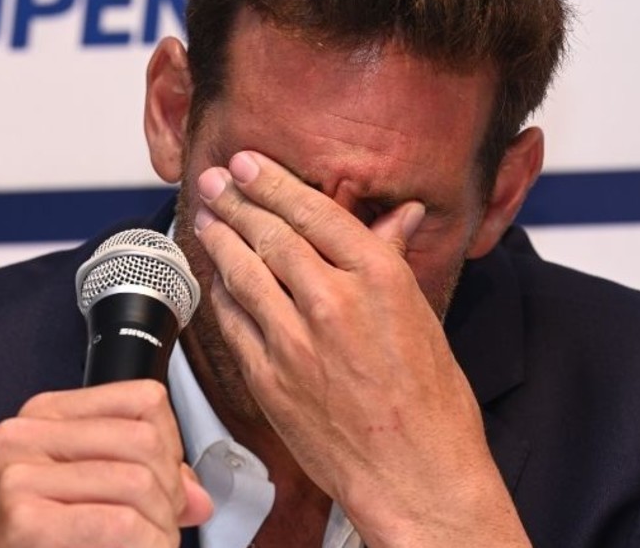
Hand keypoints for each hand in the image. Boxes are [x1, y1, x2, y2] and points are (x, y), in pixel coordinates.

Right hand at [0, 380, 212, 547]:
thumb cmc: (30, 542)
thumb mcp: (79, 494)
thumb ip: (140, 479)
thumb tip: (199, 497)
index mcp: (42, 414)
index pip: (145, 399)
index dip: (172, 447)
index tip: (166, 487)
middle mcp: (24, 435)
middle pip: (146, 441)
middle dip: (171, 493)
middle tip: (163, 528)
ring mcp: (18, 476)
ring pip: (139, 482)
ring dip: (161, 528)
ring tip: (150, 545)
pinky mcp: (24, 520)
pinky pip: (120, 524)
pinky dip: (147, 545)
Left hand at [192, 151, 526, 546]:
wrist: (416, 474)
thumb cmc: (432, 405)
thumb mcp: (422, 317)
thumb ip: (392, 261)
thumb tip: (397, 218)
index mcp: (378, 278)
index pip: (312, 212)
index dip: (273, 182)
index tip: (250, 165)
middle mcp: (332, 302)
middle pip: (269, 235)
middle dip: (236, 202)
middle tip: (217, 181)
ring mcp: (294, 341)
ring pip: (242, 273)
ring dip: (220, 240)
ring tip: (207, 218)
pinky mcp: (268, 378)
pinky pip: (233, 322)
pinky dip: (222, 295)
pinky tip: (216, 280)